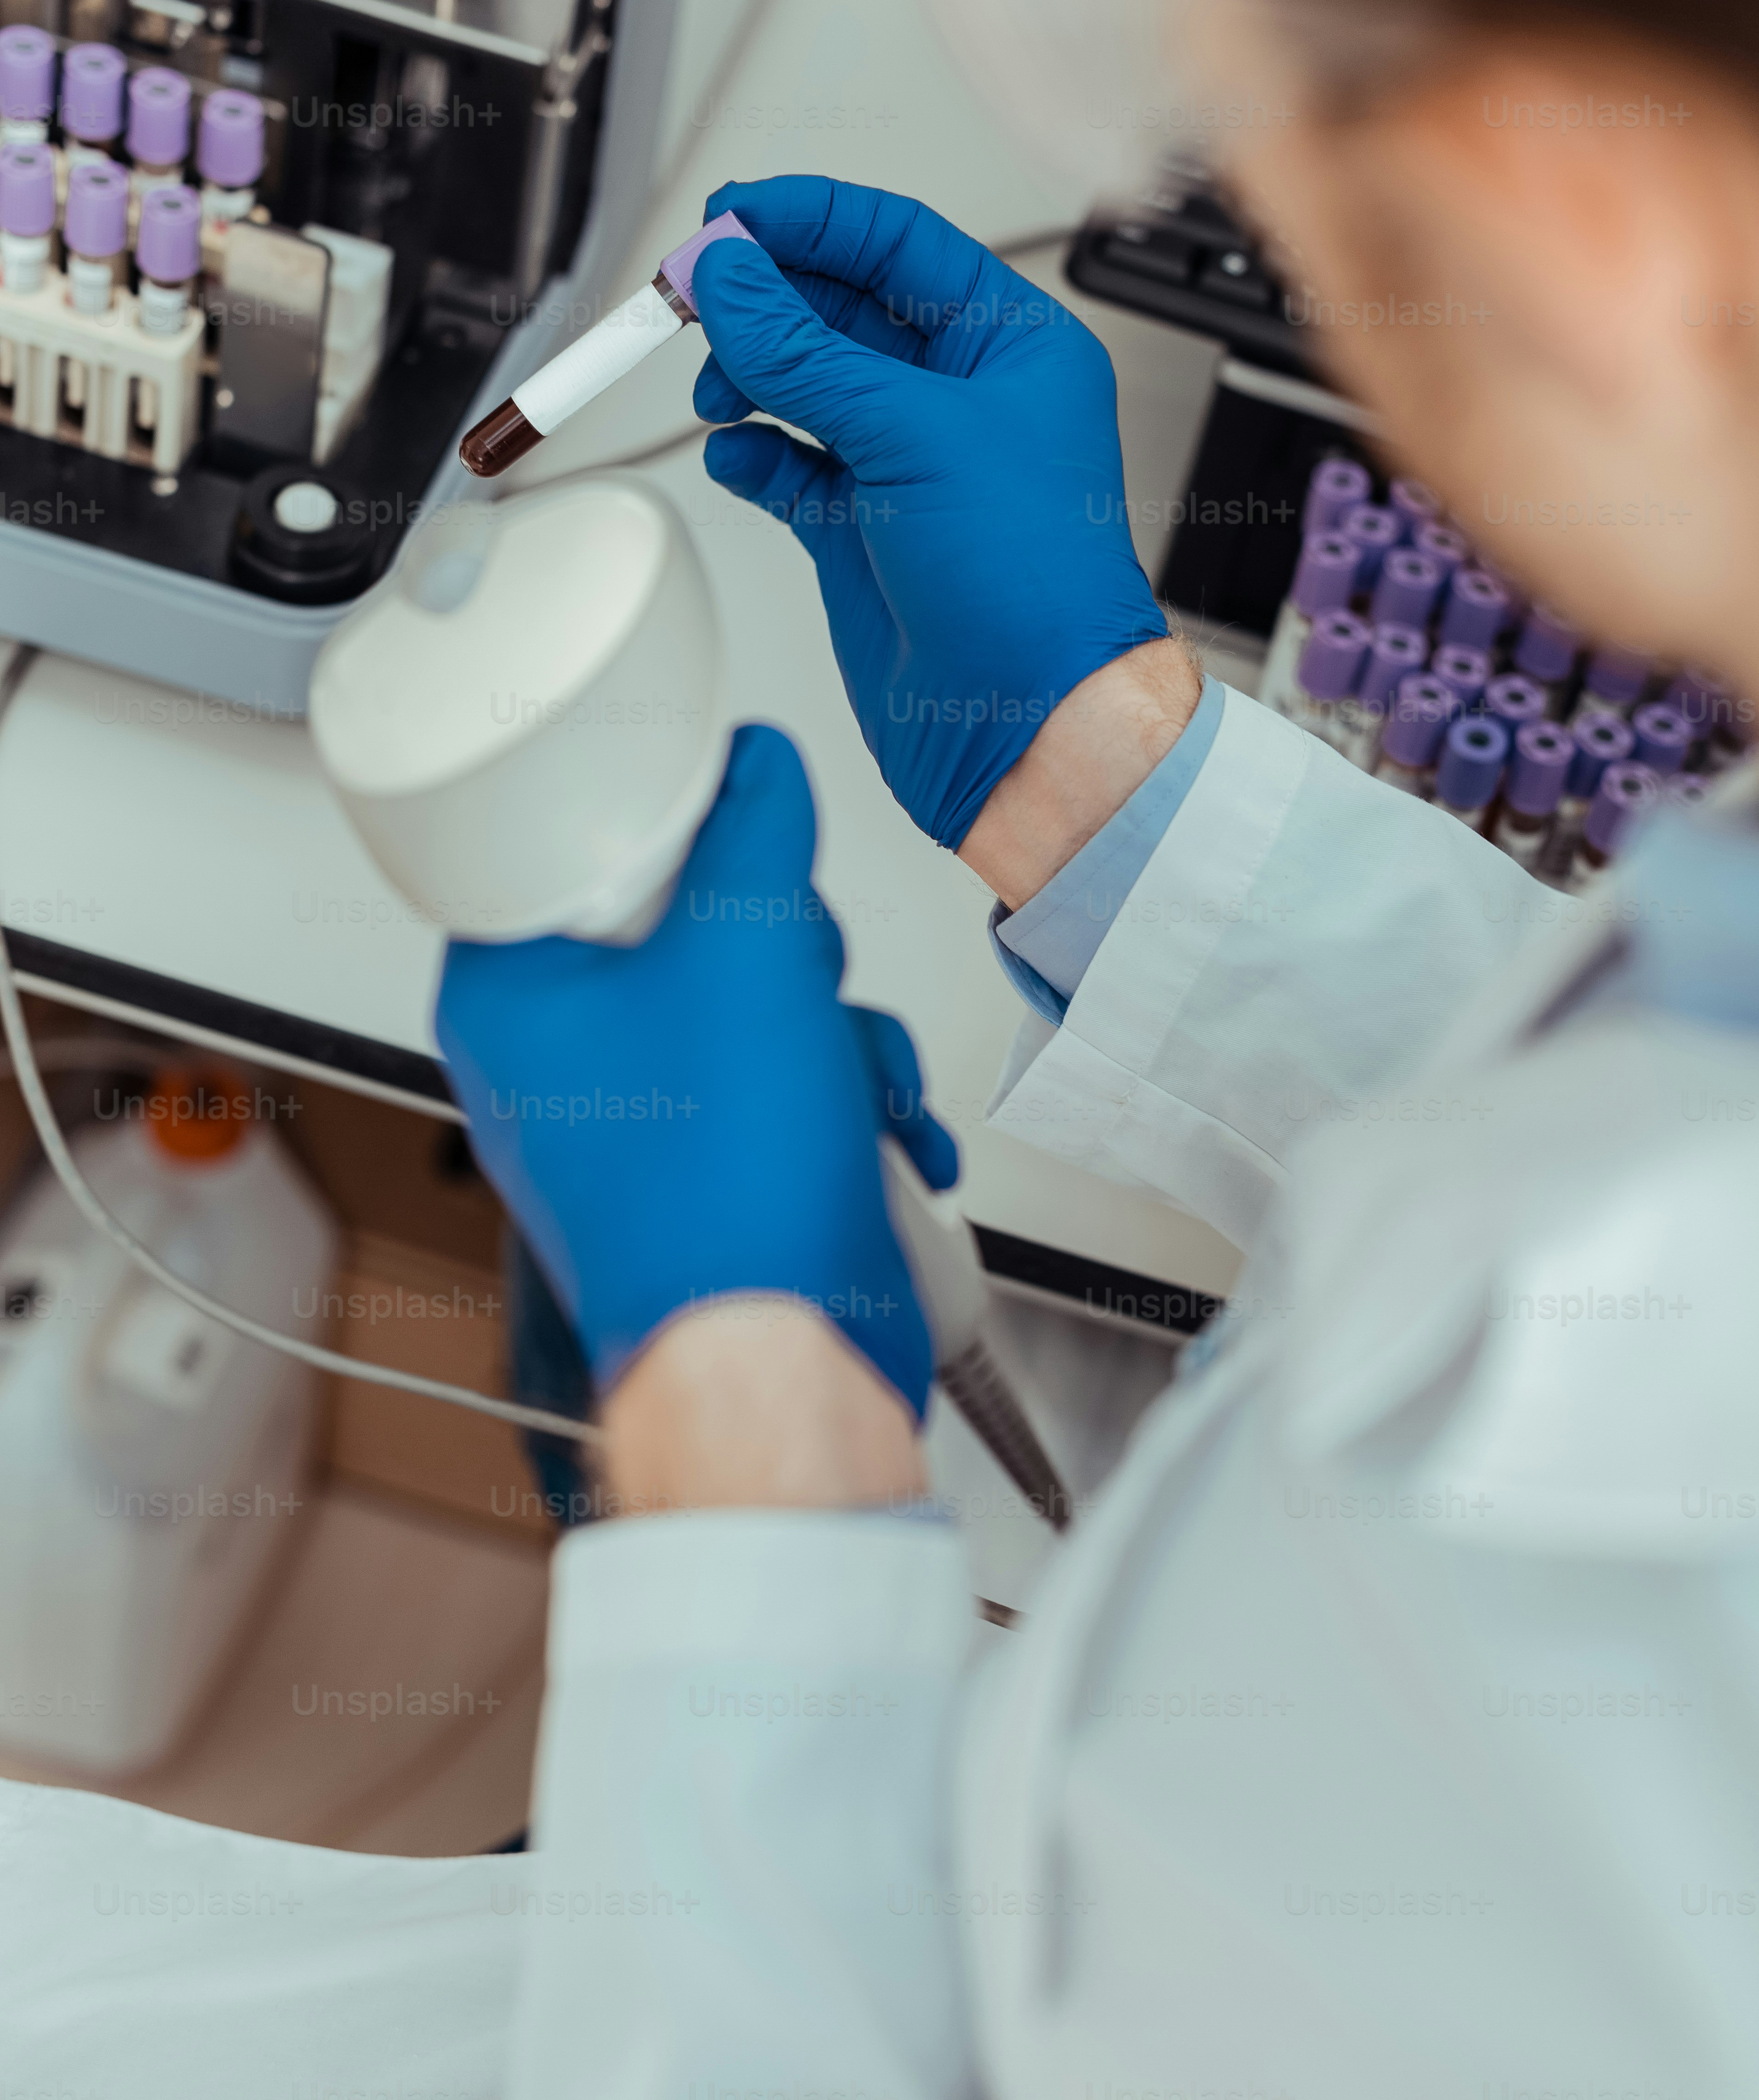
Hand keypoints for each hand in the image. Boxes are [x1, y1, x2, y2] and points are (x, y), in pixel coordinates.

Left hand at [434, 726, 955, 1417]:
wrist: (778, 1364)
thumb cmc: (720, 1195)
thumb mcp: (747, 948)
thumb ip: (753, 827)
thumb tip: (754, 766)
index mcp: (511, 996)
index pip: (567, 844)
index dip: (666, 824)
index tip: (725, 824)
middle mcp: (559, 1060)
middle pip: (685, 918)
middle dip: (782, 950)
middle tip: (788, 981)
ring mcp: (636, 1122)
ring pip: (754, 999)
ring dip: (833, 1034)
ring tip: (844, 1086)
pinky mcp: (711, 1166)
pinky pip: (783, 1082)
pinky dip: (844, 1101)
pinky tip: (875, 1139)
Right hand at [690, 176, 1170, 853]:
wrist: (1030, 725)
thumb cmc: (1031, 586)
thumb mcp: (914, 437)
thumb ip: (807, 353)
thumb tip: (732, 277)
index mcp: (1011, 349)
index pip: (899, 244)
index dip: (811, 221)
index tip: (731, 217)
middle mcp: (962, 401)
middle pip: (842, 307)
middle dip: (766, 298)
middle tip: (693, 296)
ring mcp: (909, 468)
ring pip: (807, 384)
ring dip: (750, 374)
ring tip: (719, 389)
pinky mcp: (863, 532)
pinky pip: (790, 465)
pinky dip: (753, 452)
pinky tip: (735, 454)